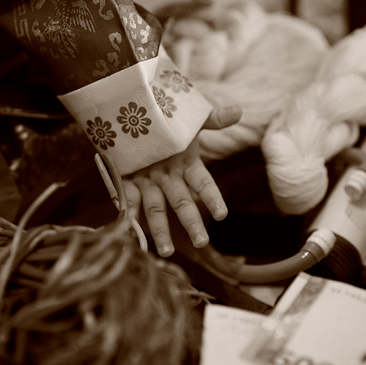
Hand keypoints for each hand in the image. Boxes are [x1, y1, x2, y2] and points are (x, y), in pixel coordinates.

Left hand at [124, 105, 241, 256]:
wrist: (131, 112)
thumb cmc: (164, 117)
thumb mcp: (188, 117)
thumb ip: (211, 118)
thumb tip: (238, 112)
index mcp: (186, 164)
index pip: (203, 184)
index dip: (212, 198)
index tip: (221, 214)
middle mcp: (169, 177)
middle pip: (182, 203)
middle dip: (191, 223)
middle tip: (201, 242)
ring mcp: (148, 182)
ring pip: (157, 209)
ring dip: (161, 230)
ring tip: (165, 252)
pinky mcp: (127, 181)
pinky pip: (129, 201)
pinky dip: (129, 216)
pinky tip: (129, 231)